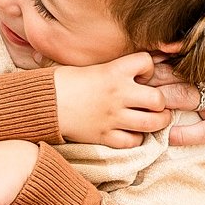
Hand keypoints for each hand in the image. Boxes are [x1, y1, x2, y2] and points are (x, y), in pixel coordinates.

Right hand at [52, 52, 170, 148]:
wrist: (44, 103)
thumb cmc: (65, 82)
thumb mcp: (93, 67)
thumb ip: (116, 70)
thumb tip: (138, 71)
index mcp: (114, 71)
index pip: (147, 63)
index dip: (148, 69)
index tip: (141, 75)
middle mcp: (118, 94)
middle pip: (158, 99)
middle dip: (161, 102)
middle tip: (155, 104)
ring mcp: (113, 117)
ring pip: (152, 123)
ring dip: (157, 122)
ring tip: (154, 119)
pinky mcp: (105, 136)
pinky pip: (133, 141)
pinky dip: (136, 138)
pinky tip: (131, 132)